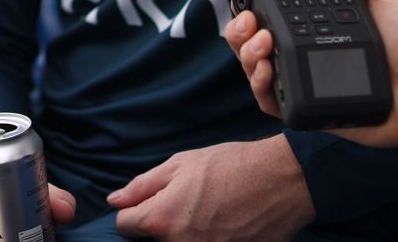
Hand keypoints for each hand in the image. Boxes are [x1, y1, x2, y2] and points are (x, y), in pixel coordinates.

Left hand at [107, 135, 312, 240]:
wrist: (281, 181)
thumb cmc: (231, 166)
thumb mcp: (181, 164)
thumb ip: (142, 185)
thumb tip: (115, 201)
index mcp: (163, 219)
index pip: (125, 226)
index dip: (134, 211)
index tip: (150, 201)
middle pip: (153, 241)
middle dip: (161, 224)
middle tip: (188, 203)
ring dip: (185, 233)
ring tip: (209, 213)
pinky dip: (209, 239)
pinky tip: (223, 224)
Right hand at [223, 0, 397, 149]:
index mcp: (317, 22)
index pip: (270, 11)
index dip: (250, 3)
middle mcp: (304, 50)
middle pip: (251, 39)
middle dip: (239, 28)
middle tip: (252, 21)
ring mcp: (304, 78)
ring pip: (253, 68)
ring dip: (246, 52)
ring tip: (263, 42)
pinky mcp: (307, 107)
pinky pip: (269, 100)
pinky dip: (259, 85)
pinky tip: (267, 70)